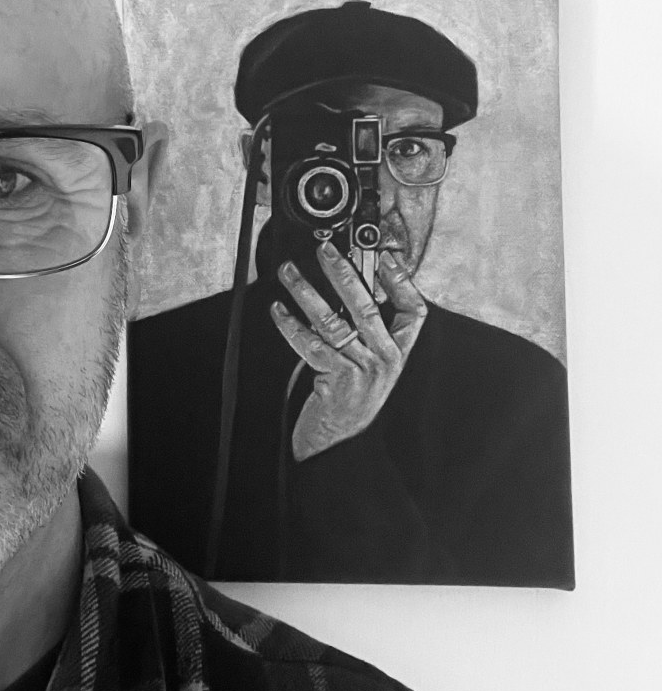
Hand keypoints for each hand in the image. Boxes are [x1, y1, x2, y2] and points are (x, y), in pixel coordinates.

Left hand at [270, 242, 426, 461]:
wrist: (341, 441)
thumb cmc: (353, 394)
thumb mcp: (371, 361)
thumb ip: (368, 328)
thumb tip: (349, 282)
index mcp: (399, 350)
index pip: (413, 310)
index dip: (401, 280)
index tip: (384, 256)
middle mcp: (386, 359)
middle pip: (367, 307)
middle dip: (344, 273)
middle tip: (325, 249)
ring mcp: (362, 371)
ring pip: (332, 322)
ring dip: (306, 292)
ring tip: (288, 272)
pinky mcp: (337, 381)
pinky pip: (310, 345)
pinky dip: (290, 325)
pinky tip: (278, 309)